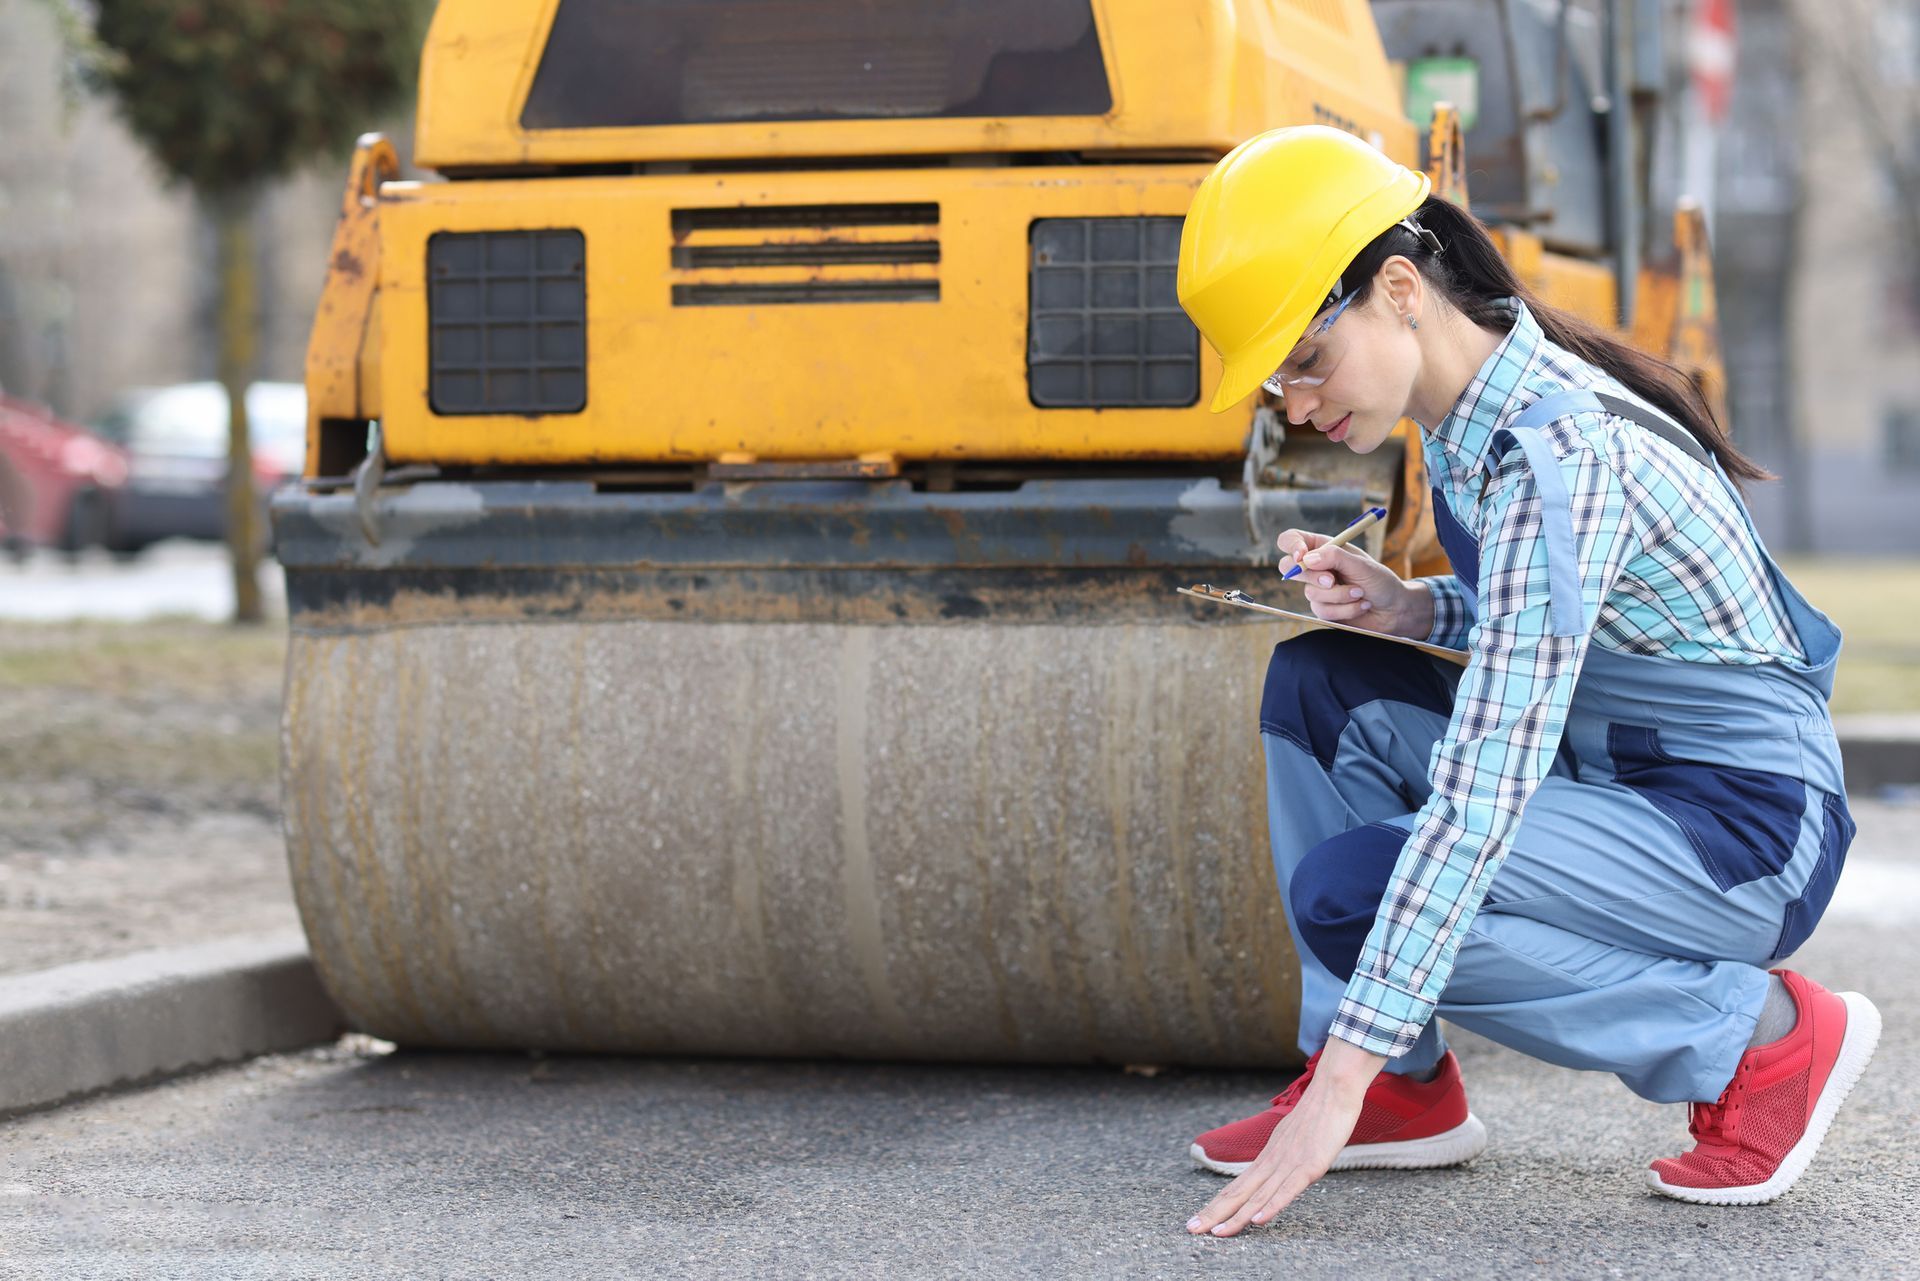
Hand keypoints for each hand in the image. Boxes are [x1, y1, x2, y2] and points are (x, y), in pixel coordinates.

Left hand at [1184, 1039, 1386, 1236]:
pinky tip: (1257, 1220)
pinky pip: (1287, 1190)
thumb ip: (1280, 1159)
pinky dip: (1270, 1206)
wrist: (1332, 1090)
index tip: (1196, 1221)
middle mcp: (1271, 1162)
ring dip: (1236, 1217)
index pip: (1235, 1187)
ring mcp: (1289, 1164)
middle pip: (1237, 1193)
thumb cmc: (1316, 1116)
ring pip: (1258, 1196)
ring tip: (1216, 1233)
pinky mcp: (1309, 1166)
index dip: (1215, 1205)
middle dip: (1213, 1214)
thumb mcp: (1291, 1141)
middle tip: (1190, 1230)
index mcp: (1266, 1158)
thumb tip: (1273, 1172)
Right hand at [1274, 528, 1432, 640]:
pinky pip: (1322, 610)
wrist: (1394, 609)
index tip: (1302, 557)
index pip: (1291, 539)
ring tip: (1360, 593)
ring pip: (1310, 593)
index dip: (1292, 546)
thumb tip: (1306, 559)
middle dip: (1311, 577)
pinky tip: (1361, 606)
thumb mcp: (1361, 565)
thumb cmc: (1381, 582)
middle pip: (1289, 567)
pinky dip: (1345, 609)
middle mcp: (1317, 567)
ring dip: (1339, 595)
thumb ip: (1335, 557)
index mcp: (1324, 547)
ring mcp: (1318, 589)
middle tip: (1332, 581)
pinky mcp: (1323, 609)